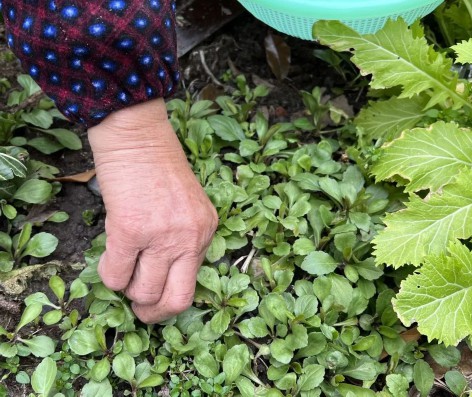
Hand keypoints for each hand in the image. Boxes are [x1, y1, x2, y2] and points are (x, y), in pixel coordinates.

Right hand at [88, 99, 217, 322]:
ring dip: (128, 291)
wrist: (137, 134)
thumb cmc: (158, 166)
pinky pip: (115, 276)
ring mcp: (162, 236)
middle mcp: (190, 237)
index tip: (157, 301)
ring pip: (142, 293)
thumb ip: (181, 238)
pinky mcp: (131, 230)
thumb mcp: (186, 205)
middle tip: (138, 308)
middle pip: (176, 300)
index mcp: (206, 231)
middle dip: (153, 313)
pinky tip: (109, 259)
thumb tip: (161, 274)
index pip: (194, 284)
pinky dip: (108, 276)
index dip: (171, 299)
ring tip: (122, 273)